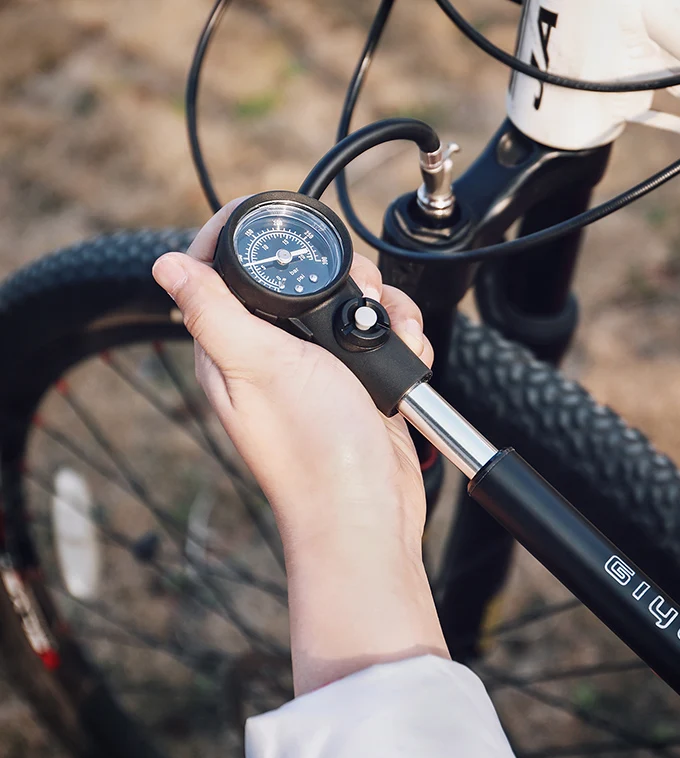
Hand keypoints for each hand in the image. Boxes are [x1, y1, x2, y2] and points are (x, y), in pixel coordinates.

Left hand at [152, 198, 447, 693]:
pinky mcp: (357, 381)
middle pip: (296, 280)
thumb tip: (167, 265)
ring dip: (377, 306)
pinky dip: (396, 336)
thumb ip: (214, 312)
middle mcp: (272, 356)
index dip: (241, 237)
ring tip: (388, 331)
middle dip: (336, 274)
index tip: (273, 218)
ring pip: (346, 303)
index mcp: (232, 350)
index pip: (222, 272)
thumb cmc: (315, 449)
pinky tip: (401, 356)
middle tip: (355, 291)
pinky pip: (376, 334)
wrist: (370, 508)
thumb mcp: (260, 366)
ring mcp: (318, 369)